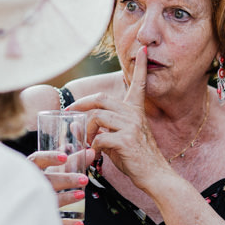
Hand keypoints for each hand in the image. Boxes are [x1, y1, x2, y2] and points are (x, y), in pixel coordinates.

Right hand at [28, 148, 95, 224]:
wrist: (14, 207)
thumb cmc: (38, 182)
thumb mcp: (52, 169)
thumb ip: (71, 160)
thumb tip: (91, 152)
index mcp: (30, 170)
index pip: (37, 160)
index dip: (50, 158)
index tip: (64, 157)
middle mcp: (29, 185)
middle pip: (47, 181)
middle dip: (66, 180)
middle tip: (84, 180)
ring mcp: (32, 202)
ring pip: (50, 200)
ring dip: (67, 198)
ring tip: (81, 195)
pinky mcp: (38, 218)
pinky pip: (53, 222)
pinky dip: (67, 224)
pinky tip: (80, 223)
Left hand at [69, 46, 169, 190]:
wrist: (154, 175)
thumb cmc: (135, 158)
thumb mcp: (115, 141)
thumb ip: (97, 131)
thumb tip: (74, 126)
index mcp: (135, 110)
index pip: (139, 83)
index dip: (141, 66)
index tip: (143, 49)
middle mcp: (134, 114)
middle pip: (101, 99)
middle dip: (81, 104)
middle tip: (69, 113)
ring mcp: (131, 126)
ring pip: (97, 117)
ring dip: (85, 130)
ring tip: (84, 142)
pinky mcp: (126, 140)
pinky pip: (99, 137)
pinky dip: (92, 146)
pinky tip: (95, 155)